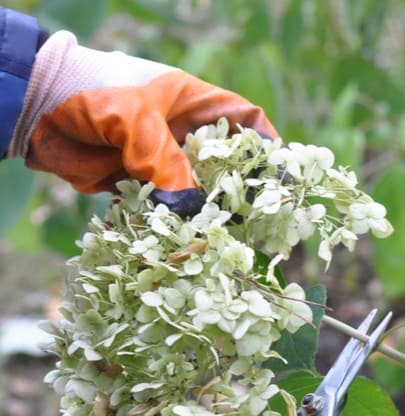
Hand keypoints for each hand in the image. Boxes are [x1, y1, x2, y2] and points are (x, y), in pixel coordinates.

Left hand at [8, 31, 277, 215]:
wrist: (35, 111)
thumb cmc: (87, 94)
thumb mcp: (132, 120)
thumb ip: (163, 160)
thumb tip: (190, 207)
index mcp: (191, 103)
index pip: (242, 119)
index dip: (265, 146)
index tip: (280, 178)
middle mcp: (180, 134)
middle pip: (223, 164)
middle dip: (240, 191)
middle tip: (257, 222)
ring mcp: (158, 161)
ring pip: (194, 191)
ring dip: (204, 214)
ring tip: (223, 240)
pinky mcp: (136, 185)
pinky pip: (163, 209)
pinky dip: (170, 225)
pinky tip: (181, 243)